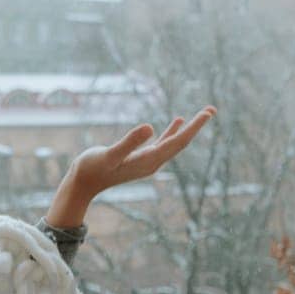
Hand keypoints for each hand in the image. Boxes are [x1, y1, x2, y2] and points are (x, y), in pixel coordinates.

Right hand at [68, 106, 217, 199]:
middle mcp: (153, 162)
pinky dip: (173, 132)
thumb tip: (149, 126)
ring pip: (174, 143)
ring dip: (189, 129)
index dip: (194, 127)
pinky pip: (164, 144)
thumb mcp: (109, 154)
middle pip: (181, 143)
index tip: (208, 113)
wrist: (83, 184)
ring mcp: (148, 161)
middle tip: (212, 109)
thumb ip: (128, 142)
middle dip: (197, 126)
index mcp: (149, 161)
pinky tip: (178, 122)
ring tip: (203, 114)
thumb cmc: (91, 169)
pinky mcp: (141, 158)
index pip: (178, 142)